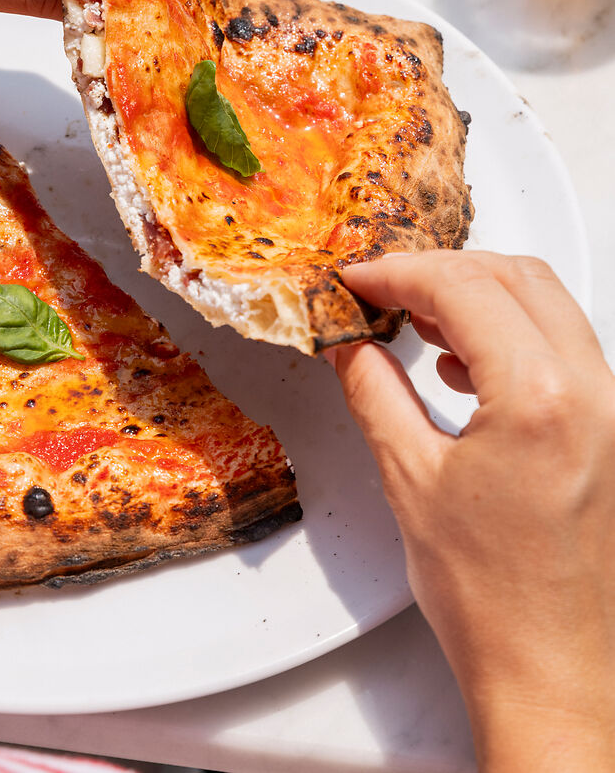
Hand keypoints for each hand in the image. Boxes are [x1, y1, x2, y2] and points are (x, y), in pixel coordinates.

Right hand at [328, 251, 614, 771]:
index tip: (359, 278)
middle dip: (439, 270)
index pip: (462, 287)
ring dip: (476, 295)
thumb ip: (374, 389)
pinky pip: (561, 344)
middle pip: (513, 276)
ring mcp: (611, 408)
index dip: (398, 270)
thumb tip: (351, 342)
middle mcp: (593, 392)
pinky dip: (508, 330)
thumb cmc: (492, 599)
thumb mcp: (408, 478)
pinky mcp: (611, 427)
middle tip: (382, 289)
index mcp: (540, 398)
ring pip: (544, 302)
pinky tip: (461, 361)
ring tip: (414, 319)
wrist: (553, 669)